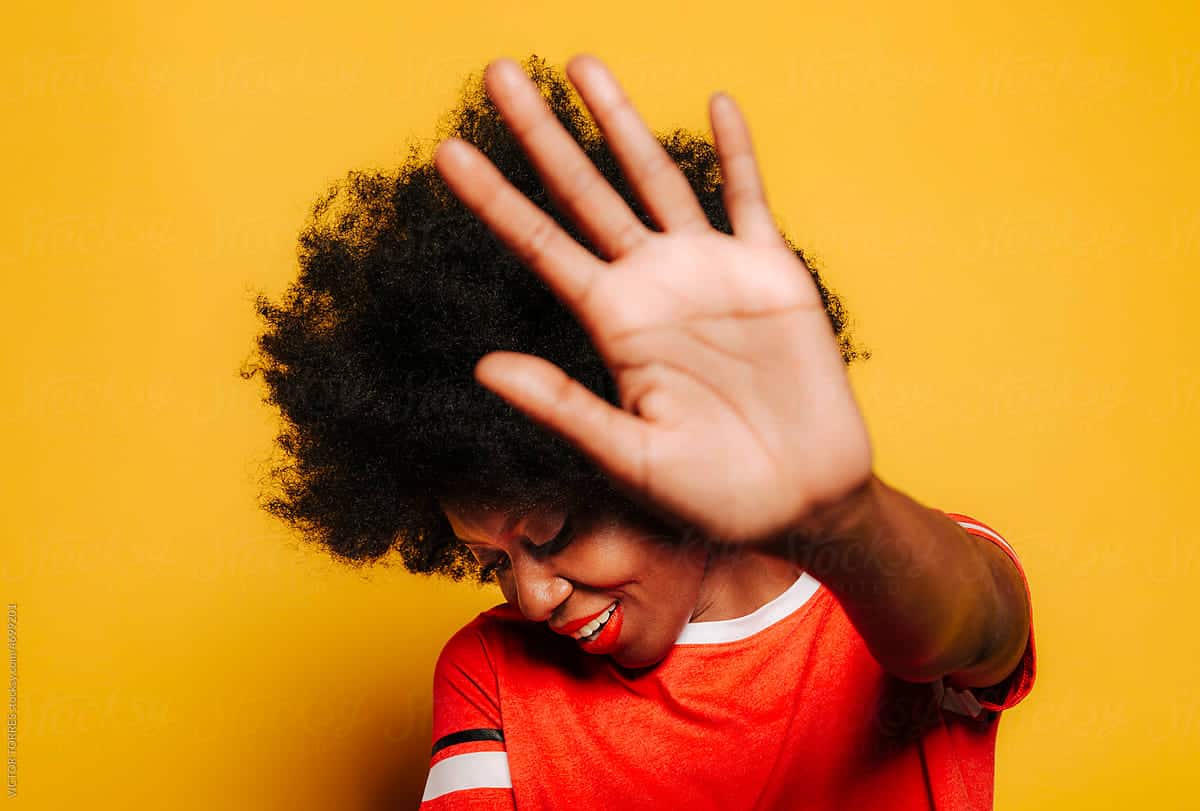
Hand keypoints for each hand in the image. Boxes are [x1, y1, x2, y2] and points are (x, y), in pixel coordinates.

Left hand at [433, 54, 872, 544]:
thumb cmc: (711, 492)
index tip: (446, 153)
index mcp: (612, 325)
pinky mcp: (771, 271)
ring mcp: (710, 271)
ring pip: (657, 178)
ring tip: (581, 65)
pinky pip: (750, 199)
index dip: (494, 200)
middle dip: (540, 135)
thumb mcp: (630, 455)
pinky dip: (737, 152)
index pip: (540, 247)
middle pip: (584, 193)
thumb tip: (483, 366)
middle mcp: (651, 285)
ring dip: (620, 122)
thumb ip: (564, 405)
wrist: (800, 499)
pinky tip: (717, 103)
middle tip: (496, 73)